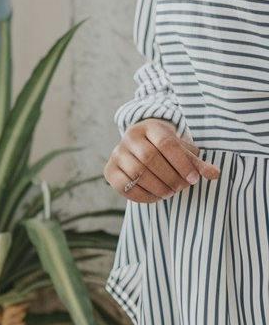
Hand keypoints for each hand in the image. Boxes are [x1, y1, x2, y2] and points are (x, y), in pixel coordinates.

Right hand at [104, 119, 218, 202]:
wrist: (140, 147)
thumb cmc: (166, 150)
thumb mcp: (182, 151)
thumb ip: (197, 163)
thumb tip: (214, 174)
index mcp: (150, 127)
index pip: (166, 143)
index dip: (182, 163)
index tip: (194, 179)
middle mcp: (130, 137)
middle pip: (149, 158)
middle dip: (169, 177)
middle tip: (181, 188)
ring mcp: (117, 153)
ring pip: (137, 173)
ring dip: (157, 187)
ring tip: (170, 192)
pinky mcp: (109, 170)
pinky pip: (124, 186)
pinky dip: (142, 195)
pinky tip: (156, 197)